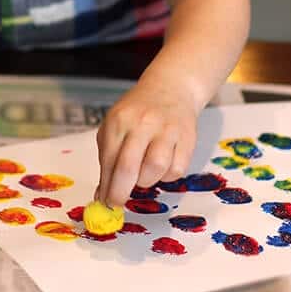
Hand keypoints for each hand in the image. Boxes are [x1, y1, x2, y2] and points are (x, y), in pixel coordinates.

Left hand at [95, 80, 197, 206]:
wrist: (171, 88)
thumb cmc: (138, 111)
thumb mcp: (116, 125)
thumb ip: (109, 158)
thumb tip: (103, 195)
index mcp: (120, 119)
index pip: (109, 159)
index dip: (106, 185)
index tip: (104, 202)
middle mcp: (143, 123)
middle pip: (129, 167)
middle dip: (120, 192)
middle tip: (117, 203)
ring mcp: (167, 130)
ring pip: (155, 170)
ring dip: (146, 181)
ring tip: (142, 174)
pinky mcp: (187, 139)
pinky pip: (176, 170)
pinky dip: (166, 176)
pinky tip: (161, 165)